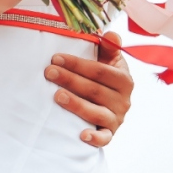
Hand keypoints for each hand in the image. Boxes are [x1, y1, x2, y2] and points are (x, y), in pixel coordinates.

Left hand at [46, 31, 133, 146]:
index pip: (100, 71)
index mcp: (124, 80)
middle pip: (95, 90)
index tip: (55, 58)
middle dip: (70, 80)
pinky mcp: (110, 133)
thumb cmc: (104, 79)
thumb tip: (110, 34)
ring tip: (57, 96)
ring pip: (97, 112)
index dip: (78, 64)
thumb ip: (108, 48)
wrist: (111, 105)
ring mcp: (117, 118)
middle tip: (49, 72)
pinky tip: (82, 135)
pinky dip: (95, 138)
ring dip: (77, 104)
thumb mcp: (109, 62)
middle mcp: (123, 100)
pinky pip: (104, 138)